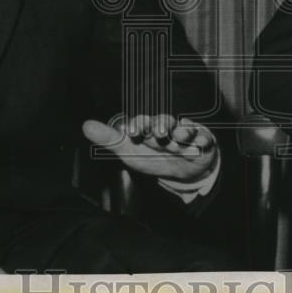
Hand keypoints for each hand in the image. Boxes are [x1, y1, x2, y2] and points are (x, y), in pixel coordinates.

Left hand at [82, 113, 217, 182]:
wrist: (183, 171)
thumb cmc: (153, 156)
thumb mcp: (129, 151)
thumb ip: (109, 139)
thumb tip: (86, 125)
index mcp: (149, 128)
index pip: (143, 122)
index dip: (139, 125)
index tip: (133, 131)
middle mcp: (168, 127)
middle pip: (165, 121)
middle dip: (162, 125)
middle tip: (158, 133)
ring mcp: (186, 134)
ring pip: (185, 129)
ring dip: (183, 131)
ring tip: (181, 135)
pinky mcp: (203, 142)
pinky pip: (205, 139)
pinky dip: (203, 140)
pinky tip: (200, 142)